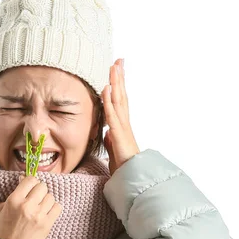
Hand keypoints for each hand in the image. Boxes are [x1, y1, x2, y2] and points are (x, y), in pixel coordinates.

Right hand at [0, 175, 62, 238]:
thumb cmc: (3, 232)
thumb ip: (10, 196)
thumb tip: (21, 182)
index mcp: (14, 200)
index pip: (30, 180)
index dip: (31, 182)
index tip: (30, 186)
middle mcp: (27, 205)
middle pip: (42, 186)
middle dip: (39, 190)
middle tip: (36, 197)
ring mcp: (39, 215)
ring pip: (51, 196)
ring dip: (46, 200)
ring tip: (41, 207)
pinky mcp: (48, 224)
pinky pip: (57, 207)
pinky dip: (53, 208)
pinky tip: (47, 213)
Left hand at [101, 58, 139, 175]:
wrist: (132, 178)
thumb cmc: (124, 166)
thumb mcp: (113, 150)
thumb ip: (110, 140)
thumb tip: (107, 133)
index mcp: (121, 126)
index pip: (119, 101)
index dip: (117, 86)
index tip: (116, 71)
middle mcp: (123, 123)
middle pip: (121, 95)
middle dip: (120, 77)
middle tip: (118, 60)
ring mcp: (122, 127)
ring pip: (118, 100)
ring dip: (116, 83)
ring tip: (114, 66)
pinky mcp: (118, 135)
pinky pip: (112, 115)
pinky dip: (109, 101)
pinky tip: (106, 88)